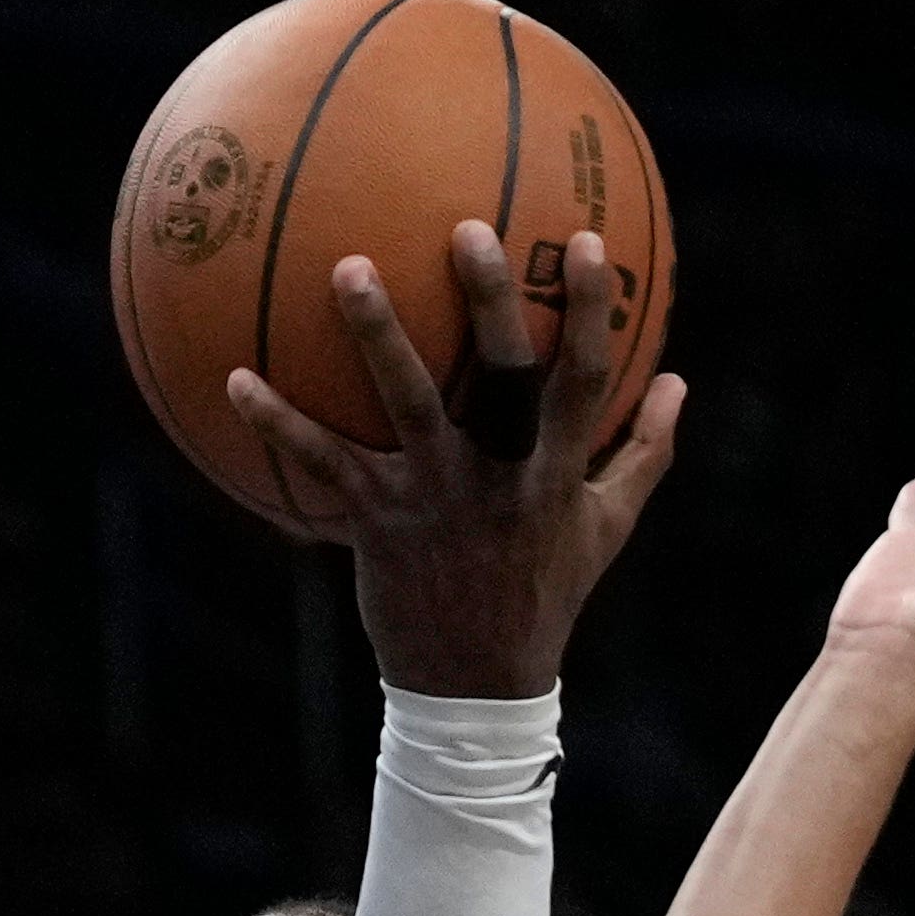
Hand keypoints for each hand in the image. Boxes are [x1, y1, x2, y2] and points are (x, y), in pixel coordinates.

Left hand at [227, 223, 686, 698]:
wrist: (476, 687)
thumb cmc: (542, 593)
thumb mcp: (606, 529)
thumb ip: (643, 454)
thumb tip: (680, 381)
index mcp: (557, 472)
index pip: (585, 379)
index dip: (592, 312)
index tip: (590, 241)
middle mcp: (500, 477)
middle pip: (504, 378)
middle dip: (493, 302)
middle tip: (470, 228)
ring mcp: (435, 497)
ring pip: (407, 405)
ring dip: (377, 335)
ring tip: (348, 267)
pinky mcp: (377, 523)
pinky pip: (322, 465)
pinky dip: (277, 423)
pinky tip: (234, 379)